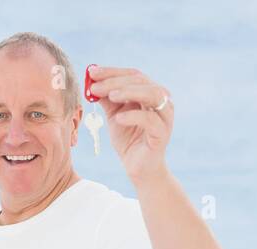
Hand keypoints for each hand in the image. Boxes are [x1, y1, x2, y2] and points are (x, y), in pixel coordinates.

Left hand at [86, 64, 172, 182]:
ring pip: (152, 94)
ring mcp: (164, 118)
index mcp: (151, 94)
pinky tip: (118, 118)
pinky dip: (133, 116)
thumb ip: (106, 97)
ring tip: (110, 96)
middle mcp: (162, 102)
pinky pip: (150, 119)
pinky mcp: (162, 134)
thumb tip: (91, 79)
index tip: (92, 72)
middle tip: (95, 87)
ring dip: (129, 92)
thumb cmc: (129, 140)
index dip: (112, 71)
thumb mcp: (114, 114)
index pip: (134, 74)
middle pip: (142, 81)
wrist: (138, 168)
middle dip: (116, 81)